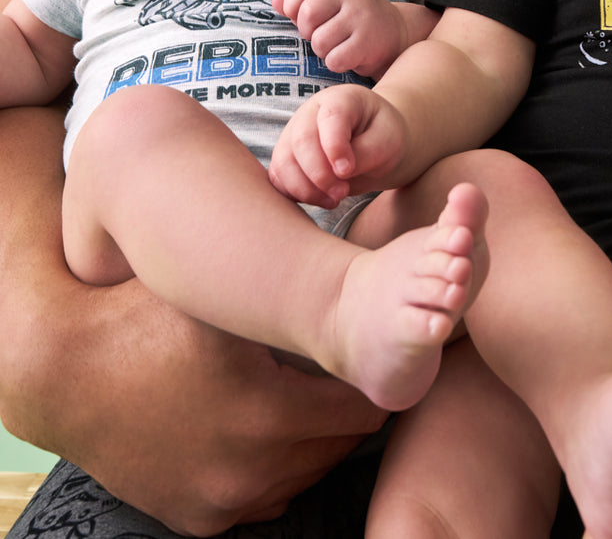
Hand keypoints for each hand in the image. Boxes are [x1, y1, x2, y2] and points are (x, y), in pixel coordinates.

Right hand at [0, 106, 385, 534]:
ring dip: (310, 441)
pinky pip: (262, 498)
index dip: (363, 377)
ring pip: (303, 475)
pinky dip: (271, 468)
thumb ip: (291, 292)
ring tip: (305, 395)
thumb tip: (358, 280)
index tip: (362, 353)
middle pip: (335, 448)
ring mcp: (221, 501)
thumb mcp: (222, 297)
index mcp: (266, 414)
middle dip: (342, 410)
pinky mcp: (197, 518)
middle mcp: (248, 471)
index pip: (358, 411)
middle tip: (338, 373)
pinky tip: (263, 427)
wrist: (64, 372)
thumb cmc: (146, 319)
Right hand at [269, 84, 405, 205]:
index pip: (330, 117)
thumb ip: (365, 153)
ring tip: (334, 199)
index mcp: (341, 99)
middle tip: (342, 193)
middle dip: (320, 174)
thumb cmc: (383, 137)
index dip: (335, 147)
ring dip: (307, 189)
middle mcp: (311, 112)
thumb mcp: (387, 141)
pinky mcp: (286, 156)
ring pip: (285, 162)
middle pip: (302, 141)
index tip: (346, 172)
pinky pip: (278, 178)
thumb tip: (339, 173)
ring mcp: (293, 133)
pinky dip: (296, 194)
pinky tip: (320, 198)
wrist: (375, 144)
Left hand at [274, 0, 406, 75]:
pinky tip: (347, 57)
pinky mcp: (368, 41)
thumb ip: (300, 1)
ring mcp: (361, 17)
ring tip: (335, 47)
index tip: (301, 17)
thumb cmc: (352, 18)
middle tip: (319, 36)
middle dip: (307, 32)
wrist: (396, 31)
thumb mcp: (330, 2)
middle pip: (308, 13)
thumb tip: (274, 0)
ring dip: (322, 51)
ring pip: (320, 41)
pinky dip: (336, 63)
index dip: (292, 5)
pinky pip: (335, 59)